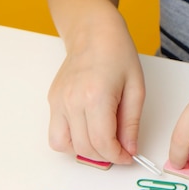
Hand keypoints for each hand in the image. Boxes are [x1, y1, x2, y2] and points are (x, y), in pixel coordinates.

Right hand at [47, 8, 144, 163]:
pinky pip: (56, 134)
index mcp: (95, 96)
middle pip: (84, 148)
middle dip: (105, 156)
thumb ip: (131, 124)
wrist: (92, 32)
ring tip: (102, 142)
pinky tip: (87, 133)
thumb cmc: (117, 54)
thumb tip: (129, 149)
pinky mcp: (52, 101)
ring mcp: (58, 101)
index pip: (102, 143)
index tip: (127, 157)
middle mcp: (71, 101)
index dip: (117, 156)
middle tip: (119, 150)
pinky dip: (71, 142)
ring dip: (85, 152)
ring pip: (64, 146)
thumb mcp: (136, 89)